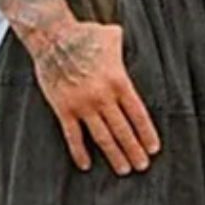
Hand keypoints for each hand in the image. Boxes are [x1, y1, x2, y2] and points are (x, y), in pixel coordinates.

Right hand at [31, 19, 161, 174]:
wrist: (52, 35)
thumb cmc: (83, 34)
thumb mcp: (111, 37)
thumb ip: (123, 47)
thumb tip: (127, 40)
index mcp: (118, 81)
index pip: (138, 114)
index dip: (146, 133)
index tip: (153, 149)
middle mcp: (103, 97)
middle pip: (123, 130)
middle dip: (134, 150)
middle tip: (142, 166)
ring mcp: (82, 105)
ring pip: (102, 137)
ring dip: (114, 155)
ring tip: (123, 170)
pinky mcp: (63, 108)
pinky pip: (72, 135)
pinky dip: (79, 152)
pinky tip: (86, 165)